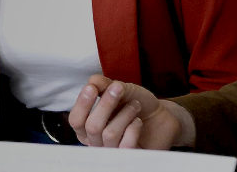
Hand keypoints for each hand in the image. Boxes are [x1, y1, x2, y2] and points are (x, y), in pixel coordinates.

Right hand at [67, 74, 190, 149]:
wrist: (160, 116)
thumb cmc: (136, 103)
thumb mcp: (121, 89)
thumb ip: (105, 85)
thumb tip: (92, 80)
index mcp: (88, 126)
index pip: (76, 120)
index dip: (82, 104)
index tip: (92, 88)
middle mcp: (96, 142)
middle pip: (92, 127)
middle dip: (105, 104)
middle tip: (119, 89)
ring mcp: (111, 152)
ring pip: (109, 134)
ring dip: (125, 114)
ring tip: (135, 105)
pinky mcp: (128, 157)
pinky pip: (126, 146)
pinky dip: (133, 128)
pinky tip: (138, 121)